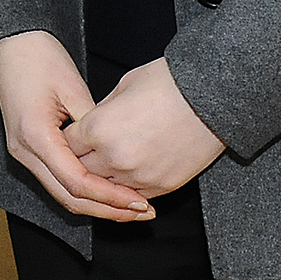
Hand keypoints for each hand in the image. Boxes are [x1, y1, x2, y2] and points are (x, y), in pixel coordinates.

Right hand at [0, 31, 151, 221]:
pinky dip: (84, 191)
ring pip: (62, 194)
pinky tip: (108, 191)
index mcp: (35, 136)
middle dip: (107, 209)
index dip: (110, 197)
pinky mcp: (28, 149)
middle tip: (142, 211)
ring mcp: (23, 153)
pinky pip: (57, 180)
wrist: (10, 42)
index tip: (140, 200)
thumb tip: (118, 157)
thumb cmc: (40, 57)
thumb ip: (95, 127)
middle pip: (68, 198)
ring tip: (130, 206)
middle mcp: (24, 152)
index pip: (77, 182)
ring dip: (97, 204)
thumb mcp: (74, 89)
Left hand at [66, 56, 224, 198]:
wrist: (213, 97)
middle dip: (80, 162)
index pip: (67, 145)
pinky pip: (133, 196)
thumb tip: (93, 122)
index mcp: (98, 128)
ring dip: (103, 179)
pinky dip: (127, 188)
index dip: (69, 139)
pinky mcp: (162, 187)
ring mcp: (138, 176)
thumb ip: (101, 110)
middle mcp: (114, 157)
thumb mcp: (123, 86)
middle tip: (85, 154)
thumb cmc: (170, 83)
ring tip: (108, 166)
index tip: (73, 137)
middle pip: (81, 171)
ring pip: (105, 190)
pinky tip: (130, 175)